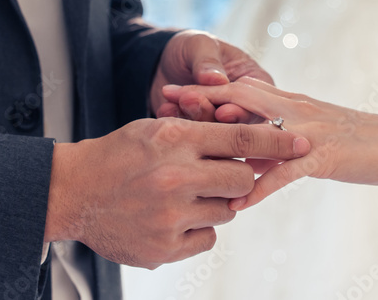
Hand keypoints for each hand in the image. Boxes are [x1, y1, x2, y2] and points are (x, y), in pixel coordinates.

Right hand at [42, 117, 309, 267]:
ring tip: (183, 194)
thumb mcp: (157, 128)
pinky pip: (208, 238)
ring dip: (215, 202)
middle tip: (218, 173)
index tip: (304, 142)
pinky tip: (172, 217)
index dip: (277, 140)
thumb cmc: (119, 154)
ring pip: (227, 210)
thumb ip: (200, 133)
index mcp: (175, 140)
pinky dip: (198, 229)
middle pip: (242, 178)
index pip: (240, 137)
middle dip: (239, 175)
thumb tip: (249, 136)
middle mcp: (175, 177)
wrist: (73, 192)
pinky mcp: (165, 248)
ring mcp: (170, 216)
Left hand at [151, 30, 273, 123]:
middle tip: (188, 100)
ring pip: (215, 134)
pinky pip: (193, 136)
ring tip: (174, 100)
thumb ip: (208, 61)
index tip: (221, 111)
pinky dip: (179, 123)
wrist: (163, 62)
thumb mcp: (199, 45)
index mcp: (257, 81)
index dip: (241, 109)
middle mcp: (244, 106)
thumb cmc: (191, 48)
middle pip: (238, 123)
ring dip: (194, 118)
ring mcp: (222, 123)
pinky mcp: (201, 133)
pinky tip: (166, 109)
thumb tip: (217, 79)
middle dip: (211, 114)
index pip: (256, 101)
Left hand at [162, 79, 377, 209]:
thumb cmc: (359, 143)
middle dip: (201, 100)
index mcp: (292, 102)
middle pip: (241, 98)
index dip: (205, 89)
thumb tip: (246, 155)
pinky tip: (240, 202)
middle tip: (164, 103)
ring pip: (259, 128)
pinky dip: (262, 186)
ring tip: (190, 145)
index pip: (242, 89)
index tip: (170, 91)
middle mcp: (296, 109)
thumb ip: (278, 142)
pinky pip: (287, 172)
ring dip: (224, 135)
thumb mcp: (311, 138)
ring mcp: (309, 131)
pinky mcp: (326, 156)